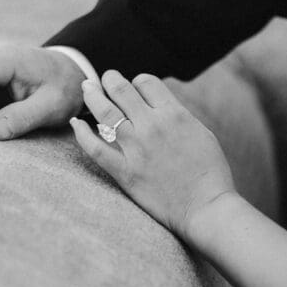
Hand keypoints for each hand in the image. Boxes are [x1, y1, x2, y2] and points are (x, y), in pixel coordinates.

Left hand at [70, 70, 235, 239]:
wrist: (206, 208)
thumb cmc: (210, 173)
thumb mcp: (201, 133)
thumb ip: (178, 116)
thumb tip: (160, 106)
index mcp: (175, 114)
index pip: (147, 82)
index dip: (138, 82)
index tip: (135, 88)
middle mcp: (153, 126)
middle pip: (122, 90)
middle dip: (111, 79)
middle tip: (105, 78)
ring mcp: (136, 149)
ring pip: (105, 111)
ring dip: (93, 94)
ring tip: (87, 87)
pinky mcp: (125, 172)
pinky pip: (96, 149)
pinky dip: (82, 134)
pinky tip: (76, 123)